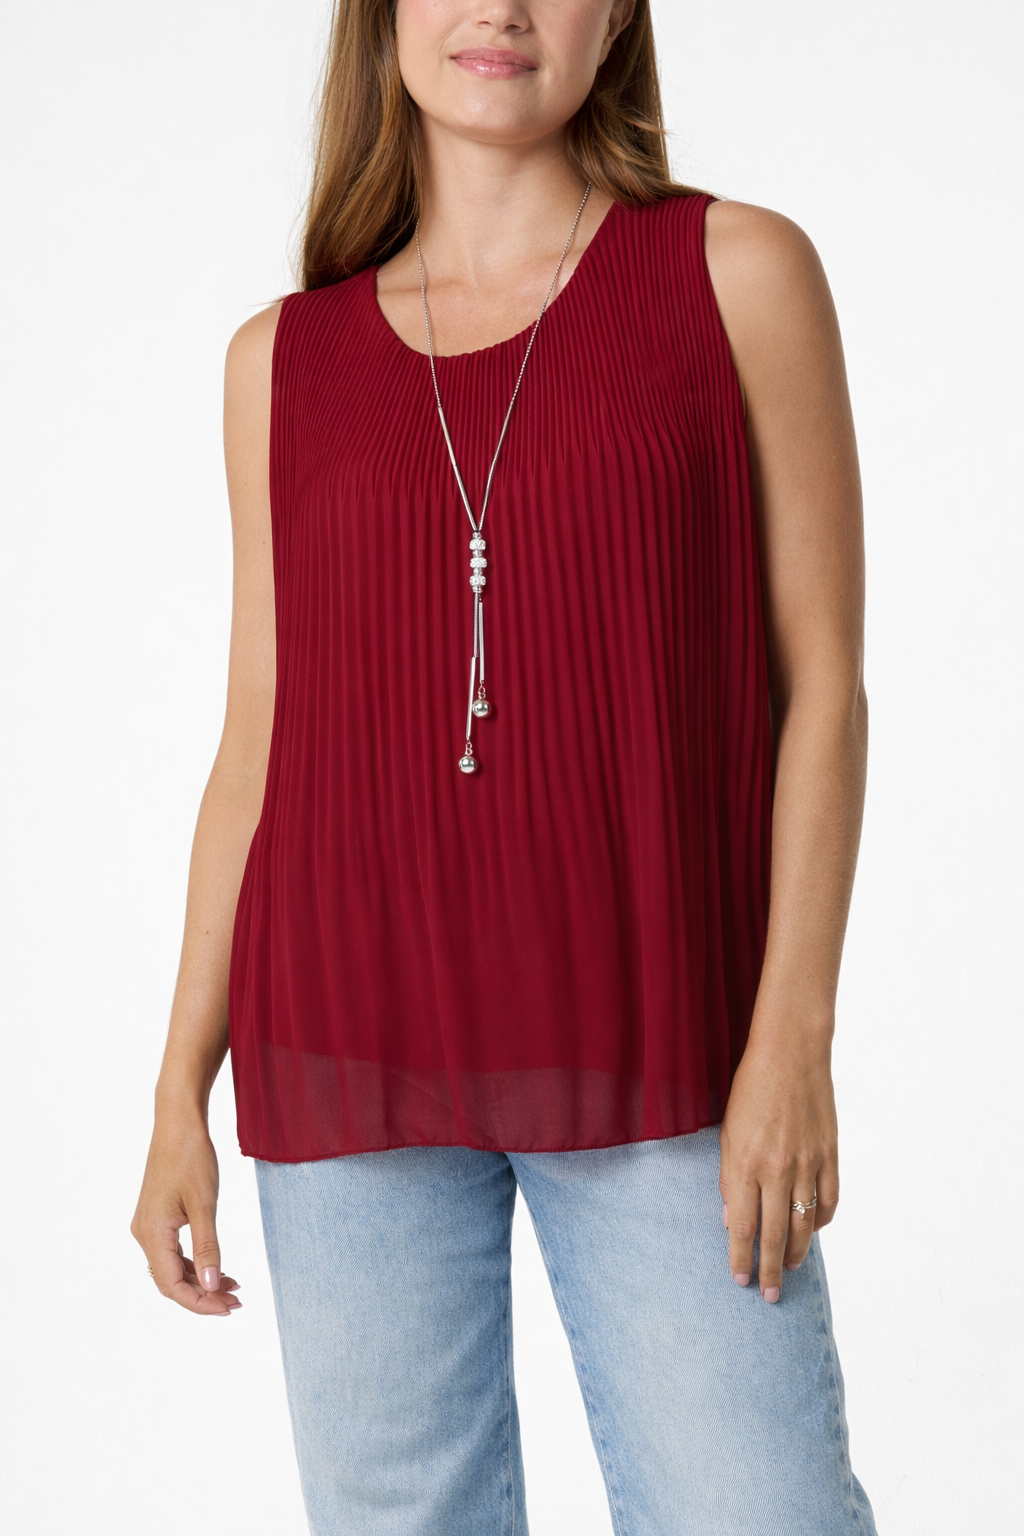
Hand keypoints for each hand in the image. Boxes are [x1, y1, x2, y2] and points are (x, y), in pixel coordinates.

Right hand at [130, 1112, 241, 1315]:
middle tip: (235, 1302)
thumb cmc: (191, 1157)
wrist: (179, 1122)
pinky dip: (194, 1263)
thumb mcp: (204, 1205)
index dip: (200, 1302)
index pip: (171, 1285)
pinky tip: (217, 1266)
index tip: (228, 1308)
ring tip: (233, 1288)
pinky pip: (172, 1251)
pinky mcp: (157, 1217)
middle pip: (170, 1281)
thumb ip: (207, 1248)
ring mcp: (149, 1225)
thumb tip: (211, 1286)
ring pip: (172, 1267)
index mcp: (151, 1233)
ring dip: (200, 1280)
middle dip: (202, 1295)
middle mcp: (144, 1233)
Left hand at [718, 1027, 838, 1302]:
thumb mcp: (727, 1131)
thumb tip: (732, 1220)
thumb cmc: (750, 1088)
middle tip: (769, 1295)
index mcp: (746, 1163)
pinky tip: (811, 1233)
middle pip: (774, 1235)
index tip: (740, 1280)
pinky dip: (820, 1223)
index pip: (743, 1227)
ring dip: (795, 1252)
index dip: (741, 1257)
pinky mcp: (830, 1155)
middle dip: (769, 1270)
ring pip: (804, 1225)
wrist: (791, 1053)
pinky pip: (829, 1202)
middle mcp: (778, 1169)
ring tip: (788, 1270)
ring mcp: (808, 1164)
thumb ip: (730, 1178)